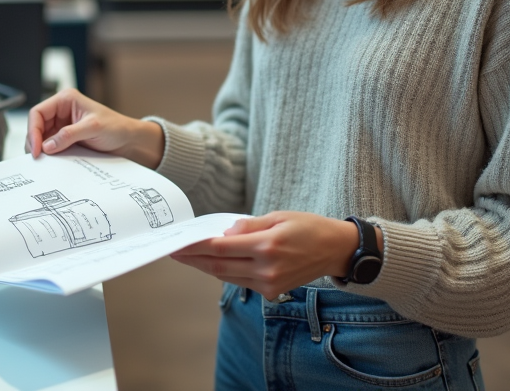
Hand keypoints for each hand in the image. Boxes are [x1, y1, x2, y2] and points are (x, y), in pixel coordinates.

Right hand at [26, 88, 164, 167]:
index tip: (36, 148)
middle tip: (37, 158)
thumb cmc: (116, 127)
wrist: (129, 141)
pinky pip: (51, 146)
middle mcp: (61, 111)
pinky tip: (51, 161)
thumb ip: (69, 135)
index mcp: (65, 100)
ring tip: (44, 161)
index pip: (38, 113)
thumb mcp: (93, 128)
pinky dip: (48, 154)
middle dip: (35, 141)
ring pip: (41, 138)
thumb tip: (47, 146)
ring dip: (41, 149)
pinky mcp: (66, 139)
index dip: (33, 130)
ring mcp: (63, 125)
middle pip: (37, 126)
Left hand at [171, 211, 373, 298]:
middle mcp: (266, 269)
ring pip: (227, 276)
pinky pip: (240, 281)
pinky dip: (225, 271)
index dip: (196, 247)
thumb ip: (249, 226)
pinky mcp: (271, 292)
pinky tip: (214, 263)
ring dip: (206, 267)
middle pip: (218, 266)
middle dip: (193, 259)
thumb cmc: (308, 227)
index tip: (179, 243)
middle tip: (175, 252)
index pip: (221, 247)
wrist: (335, 250)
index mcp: (267, 246)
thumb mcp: (278, 216)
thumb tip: (224, 234)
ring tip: (189, 257)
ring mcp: (269, 284)